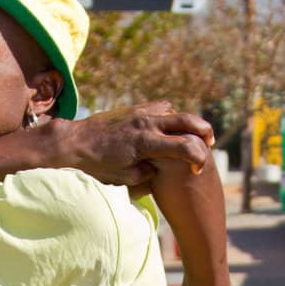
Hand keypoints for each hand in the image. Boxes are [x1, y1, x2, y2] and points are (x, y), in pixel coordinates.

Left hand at [64, 102, 212, 190]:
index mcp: (146, 143)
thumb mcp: (125, 177)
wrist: (75, 142)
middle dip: (204, 131)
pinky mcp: (133, 109)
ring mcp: (140, 113)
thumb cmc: (98, 164)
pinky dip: (167, 117)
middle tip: (210, 142)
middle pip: (187, 120)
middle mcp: (146, 123)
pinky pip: (158, 108)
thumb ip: (146, 173)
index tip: (198, 170)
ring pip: (173, 111)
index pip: (184, 146)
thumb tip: (159, 169)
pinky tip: (165, 128)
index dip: (197, 159)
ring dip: (184, 122)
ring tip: (188, 136)